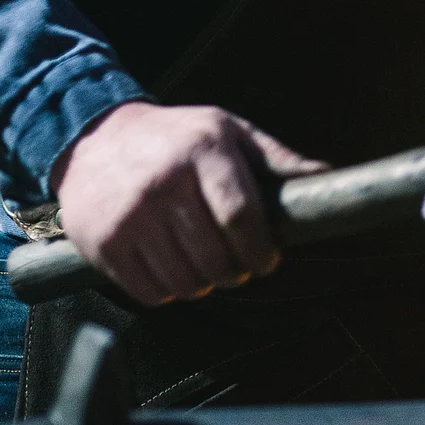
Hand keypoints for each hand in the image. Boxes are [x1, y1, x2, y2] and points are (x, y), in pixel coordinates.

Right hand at [49, 101, 324, 306]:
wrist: (94, 137)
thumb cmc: (175, 138)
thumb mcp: (228, 132)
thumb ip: (276, 159)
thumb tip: (329, 176)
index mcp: (203, 150)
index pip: (242, 217)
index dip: (262, 250)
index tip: (268, 259)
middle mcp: (163, 182)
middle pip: (216, 258)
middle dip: (237, 273)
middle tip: (238, 267)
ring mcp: (130, 215)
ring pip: (186, 282)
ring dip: (204, 285)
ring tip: (205, 266)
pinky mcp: (103, 243)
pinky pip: (149, 293)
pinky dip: (168, 292)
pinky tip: (172, 268)